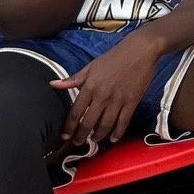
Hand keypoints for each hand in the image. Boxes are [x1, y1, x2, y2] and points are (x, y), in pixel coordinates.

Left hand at [53, 31, 163, 149]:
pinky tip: (113, 138)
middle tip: (78, 143)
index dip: (69, 126)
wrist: (139, 50)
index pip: (75, 112)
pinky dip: (118, 132)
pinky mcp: (132, 101)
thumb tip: (53, 84)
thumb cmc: (114, 57)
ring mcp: (118, 100)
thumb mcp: (91, 66)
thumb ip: (73, 79)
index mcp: (90, 87)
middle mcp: (102, 96)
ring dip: (98, 135)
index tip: (65, 136)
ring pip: (105, 124)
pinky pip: (123, 121)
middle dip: (81, 135)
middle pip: (88, 122)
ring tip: (94, 140)